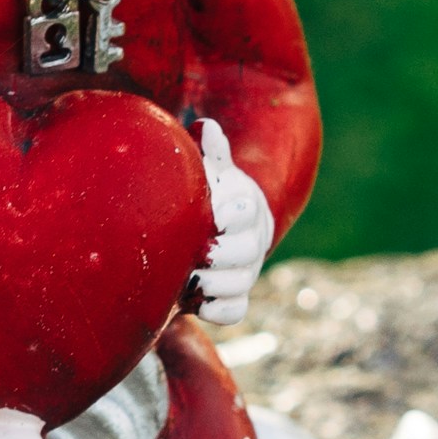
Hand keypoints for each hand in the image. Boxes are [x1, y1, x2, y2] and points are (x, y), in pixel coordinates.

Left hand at [193, 118, 271, 323]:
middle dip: (219, 253)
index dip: (230, 215)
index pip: (246, 211)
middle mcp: (251, 241)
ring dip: (214, 283)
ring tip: (186, 280)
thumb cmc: (210, 196)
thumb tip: (205, 127)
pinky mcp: (236, 297)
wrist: (219, 229)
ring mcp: (245, 272)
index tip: (211, 216)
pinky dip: (217, 311)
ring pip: (240, 284)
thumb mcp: (212, 173)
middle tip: (194, 254)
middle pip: (246, 251)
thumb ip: (211, 153)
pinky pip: (234, 312)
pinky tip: (194, 303)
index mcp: (245, 207)